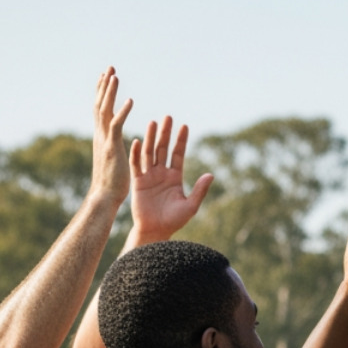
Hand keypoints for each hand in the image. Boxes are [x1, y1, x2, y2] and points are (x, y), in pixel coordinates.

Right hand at [89, 67, 132, 205]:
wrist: (104, 198)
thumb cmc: (111, 186)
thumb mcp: (113, 160)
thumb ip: (113, 148)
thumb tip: (114, 142)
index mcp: (102, 137)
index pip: (101, 110)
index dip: (103, 93)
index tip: (106, 77)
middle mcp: (101, 135)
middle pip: (101, 104)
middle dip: (104, 85)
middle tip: (110, 67)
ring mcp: (105, 140)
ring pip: (105, 110)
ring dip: (109, 92)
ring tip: (114, 74)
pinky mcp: (112, 148)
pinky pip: (117, 126)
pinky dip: (122, 112)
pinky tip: (130, 100)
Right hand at [129, 116, 213, 243]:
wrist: (155, 231)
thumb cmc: (174, 221)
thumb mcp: (190, 205)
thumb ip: (199, 190)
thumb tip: (211, 175)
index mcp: (175, 177)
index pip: (178, 154)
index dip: (181, 140)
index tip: (184, 126)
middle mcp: (161, 173)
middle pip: (163, 149)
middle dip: (166, 133)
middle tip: (168, 116)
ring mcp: (149, 176)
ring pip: (149, 153)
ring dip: (151, 138)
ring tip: (153, 123)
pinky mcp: (137, 182)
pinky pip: (136, 165)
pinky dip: (136, 153)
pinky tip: (137, 141)